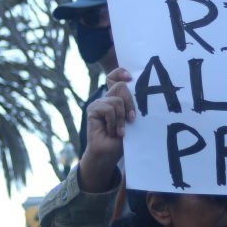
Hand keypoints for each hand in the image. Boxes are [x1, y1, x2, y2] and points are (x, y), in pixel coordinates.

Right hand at [79, 68, 134, 191]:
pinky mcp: (92, 110)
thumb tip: (134, 90)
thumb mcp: (130, 120)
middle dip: (130, 103)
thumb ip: (130, 105)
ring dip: (121, 119)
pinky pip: (109, 109)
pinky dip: (114, 122)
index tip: (130, 77)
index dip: (121, 72)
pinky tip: (111, 131)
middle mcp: (107, 99)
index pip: (115, 77)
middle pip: (120, 86)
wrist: (109, 154)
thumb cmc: (122, 140)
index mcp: (116, 98)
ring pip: (117, 100)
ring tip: (119, 131)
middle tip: (132, 119)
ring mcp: (99, 104)